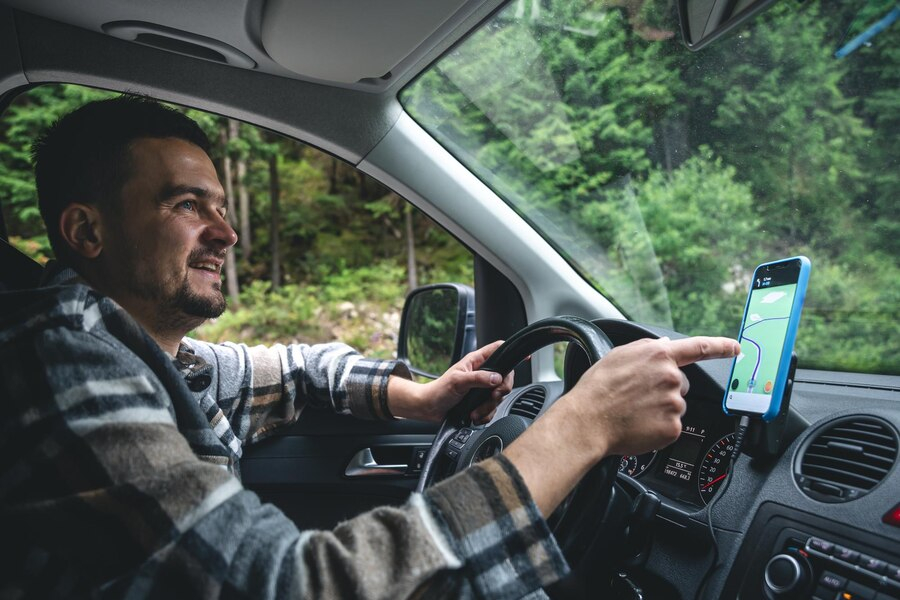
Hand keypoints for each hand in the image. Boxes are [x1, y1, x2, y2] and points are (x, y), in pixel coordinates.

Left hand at [387, 340, 514, 422]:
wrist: (429, 408)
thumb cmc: (439, 390)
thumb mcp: (458, 381)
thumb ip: (478, 378)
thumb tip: (497, 378)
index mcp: (477, 361)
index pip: (498, 350)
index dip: (511, 351)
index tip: (525, 357)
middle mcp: (482, 373)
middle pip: (505, 377)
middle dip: (501, 391)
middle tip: (492, 397)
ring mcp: (482, 388)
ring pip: (499, 396)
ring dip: (489, 407)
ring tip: (475, 411)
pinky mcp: (481, 402)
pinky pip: (493, 409)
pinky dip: (486, 415)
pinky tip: (475, 415)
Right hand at [561, 336, 741, 460]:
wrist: (587, 421)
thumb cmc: (597, 389)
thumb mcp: (618, 355)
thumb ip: (646, 348)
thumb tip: (666, 345)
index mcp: (658, 355)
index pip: (699, 347)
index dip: (721, 346)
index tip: (736, 348)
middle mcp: (671, 377)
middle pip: (681, 384)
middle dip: (665, 389)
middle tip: (638, 397)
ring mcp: (674, 403)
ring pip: (676, 406)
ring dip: (660, 409)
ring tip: (634, 411)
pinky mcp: (673, 427)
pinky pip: (672, 426)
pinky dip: (658, 427)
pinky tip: (639, 424)